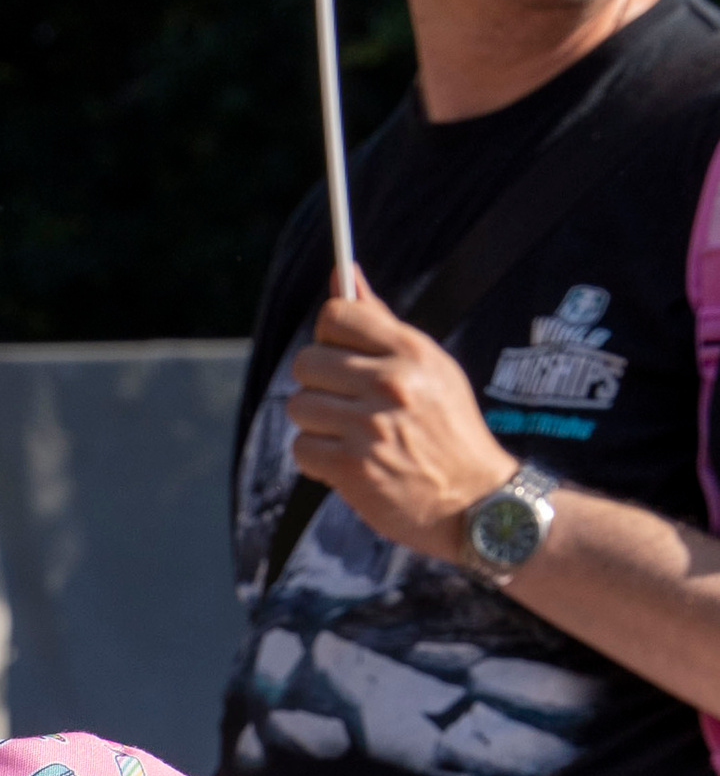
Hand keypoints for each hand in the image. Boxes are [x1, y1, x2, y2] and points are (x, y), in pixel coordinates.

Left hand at [287, 278, 523, 561]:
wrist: (476, 501)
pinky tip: (344, 462)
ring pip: (299, 406)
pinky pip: (302, 448)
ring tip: (348, 435)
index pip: (337, 315)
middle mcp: (391, 383)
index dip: (329, 335)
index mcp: (411, 351)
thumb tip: (344, 274)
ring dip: (315, 424)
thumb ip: (381, 323)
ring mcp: (370, 427)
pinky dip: (316, 459)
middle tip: (344, 403)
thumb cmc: (449, 430)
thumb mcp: (429, 367)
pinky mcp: (353, 469)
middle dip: (317, 383)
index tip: (340, 354)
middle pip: (307, 361)